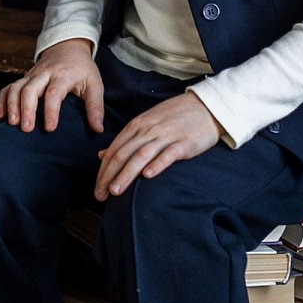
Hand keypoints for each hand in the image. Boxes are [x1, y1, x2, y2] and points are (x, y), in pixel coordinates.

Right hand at [0, 38, 104, 133]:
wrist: (68, 47)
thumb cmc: (81, 68)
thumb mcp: (94, 83)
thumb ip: (95, 106)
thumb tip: (97, 128)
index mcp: (63, 75)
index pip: (54, 92)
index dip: (51, 110)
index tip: (50, 128)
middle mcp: (44, 74)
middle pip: (30, 89)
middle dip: (26, 108)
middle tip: (26, 128)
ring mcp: (31, 76)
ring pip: (16, 87)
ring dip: (11, 105)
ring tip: (12, 123)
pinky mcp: (23, 79)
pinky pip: (8, 88)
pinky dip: (2, 101)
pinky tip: (0, 116)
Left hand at [94, 91, 219, 198]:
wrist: (205, 107)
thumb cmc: (173, 118)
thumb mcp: (145, 124)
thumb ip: (124, 141)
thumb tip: (102, 155)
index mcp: (136, 126)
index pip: (114, 150)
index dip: (103, 171)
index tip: (97, 189)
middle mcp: (147, 130)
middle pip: (123, 155)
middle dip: (109, 176)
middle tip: (100, 195)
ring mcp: (165, 136)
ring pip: (140, 156)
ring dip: (126, 174)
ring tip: (115, 191)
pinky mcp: (183, 143)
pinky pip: (168, 154)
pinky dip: (157, 164)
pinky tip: (147, 176)